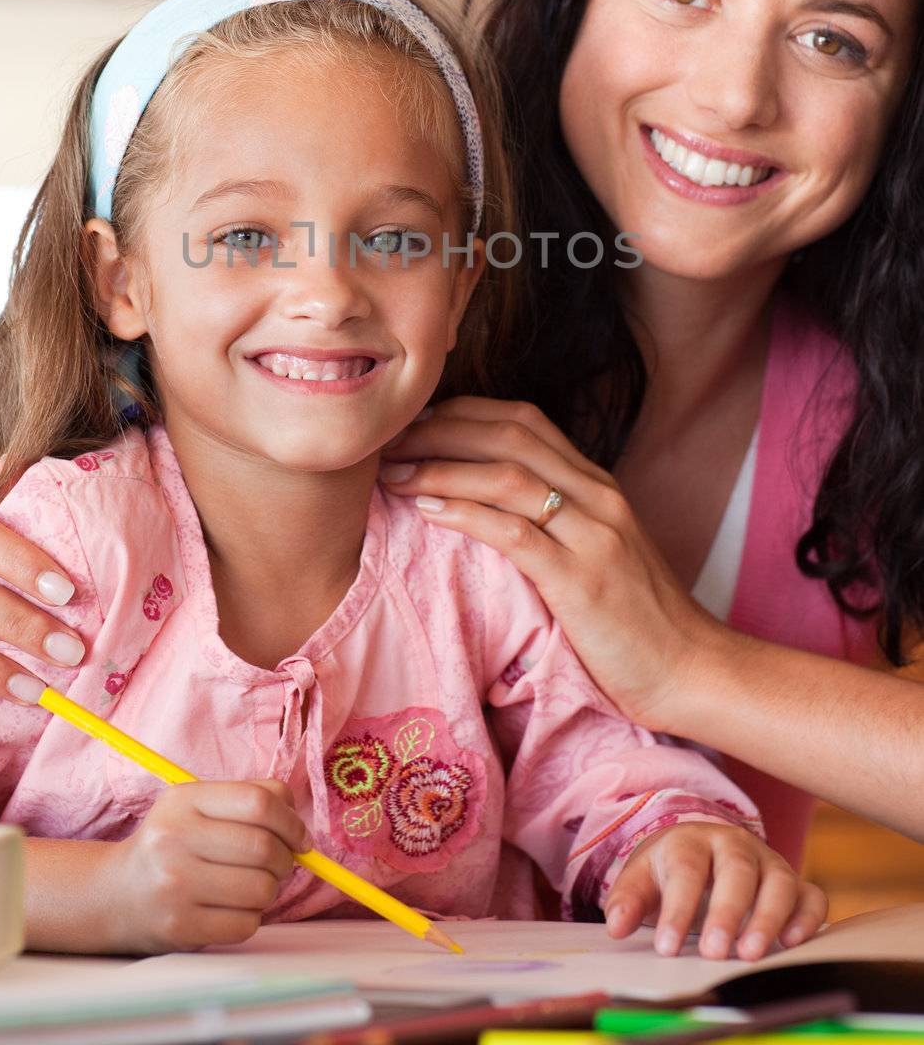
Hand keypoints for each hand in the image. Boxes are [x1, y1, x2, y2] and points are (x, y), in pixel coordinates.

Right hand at [106, 779, 310, 952]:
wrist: (117, 894)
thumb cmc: (174, 844)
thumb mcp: (199, 805)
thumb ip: (249, 796)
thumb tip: (297, 818)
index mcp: (184, 800)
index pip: (258, 803)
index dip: (291, 822)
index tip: (300, 839)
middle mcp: (174, 839)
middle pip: (263, 847)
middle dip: (285, 860)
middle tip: (280, 865)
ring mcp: (174, 885)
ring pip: (260, 888)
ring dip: (269, 890)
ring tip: (253, 886)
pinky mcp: (179, 926)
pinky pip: (245, 924)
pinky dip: (251, 918)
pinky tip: (233, 908)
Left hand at [379, 397, 724, 728]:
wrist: (695, 672)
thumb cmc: (639, 623)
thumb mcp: (599, 554)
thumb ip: (557, 521)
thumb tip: (488, 508)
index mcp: (598, 485)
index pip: (525, 420)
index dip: (464, 413)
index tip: (416, 423)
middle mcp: (597, 496)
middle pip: (509, 434)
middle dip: (440, 429)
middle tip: (389, 440)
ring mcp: (593, 535)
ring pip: (506, 474)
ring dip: (439, 467)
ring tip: (392, 473)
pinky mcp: (582, 579)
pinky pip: (514, 531)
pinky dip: (464, 513)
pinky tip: (427, 511)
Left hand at [603, 822, 826, 959]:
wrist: (700, 850)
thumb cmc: (670, 870)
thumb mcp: (643, 879)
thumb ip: (628, 900)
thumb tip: (617, 926)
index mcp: (692, 841)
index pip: (686, 871)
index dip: (677, 909)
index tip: (666, 947)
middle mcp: (735, 846)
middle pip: (736, 871)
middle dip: (726, 912)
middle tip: (713, 952)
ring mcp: (768, 862)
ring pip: (778, 881)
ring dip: (768, 918)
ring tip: (750, 954)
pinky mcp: (794, 883)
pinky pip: (810, 895)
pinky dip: (807, 917)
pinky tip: (792, 943)